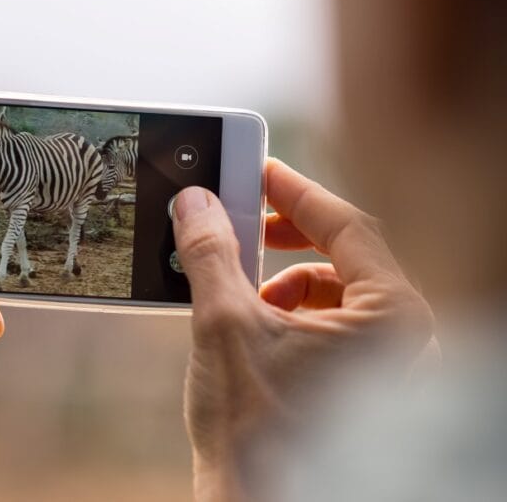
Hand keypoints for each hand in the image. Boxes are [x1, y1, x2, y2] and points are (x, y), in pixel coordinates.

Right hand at [173, 159, 433, 500]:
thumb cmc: (258, 433)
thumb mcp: (224, 324)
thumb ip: (211, 253)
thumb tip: (196, 203)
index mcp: (394, 318)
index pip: (349, 225)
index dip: (296, 192)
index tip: (260, 169)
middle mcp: (406, 340)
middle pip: (346, 256)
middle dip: (287, 239)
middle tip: (245, 222)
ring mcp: (388, 366)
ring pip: (339, 291)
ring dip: (285, 280)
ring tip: (242, 293)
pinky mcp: (365, 385)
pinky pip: (336, 325)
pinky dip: (293, 313)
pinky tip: (255, 328)